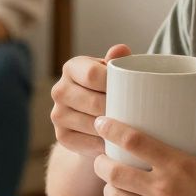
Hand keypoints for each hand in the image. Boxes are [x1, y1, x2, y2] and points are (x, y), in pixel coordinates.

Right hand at [50, 44, 130, 158]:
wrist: (96, 120)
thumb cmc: (110, 90)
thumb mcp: (114, 74)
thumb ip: (119, 61)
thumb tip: (121, 50)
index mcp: (71, 68)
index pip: (92, 75)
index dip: (114, 84)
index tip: (134, 92)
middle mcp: (59, 90)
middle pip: (93, 102)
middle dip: (117, 110)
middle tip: (139, 116)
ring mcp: (57, 114)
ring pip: (91, 124)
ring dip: (112, 130)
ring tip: (132, 130)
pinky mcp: (61, 136)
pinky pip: (87, 143)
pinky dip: (104, 145)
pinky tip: (117, 142)